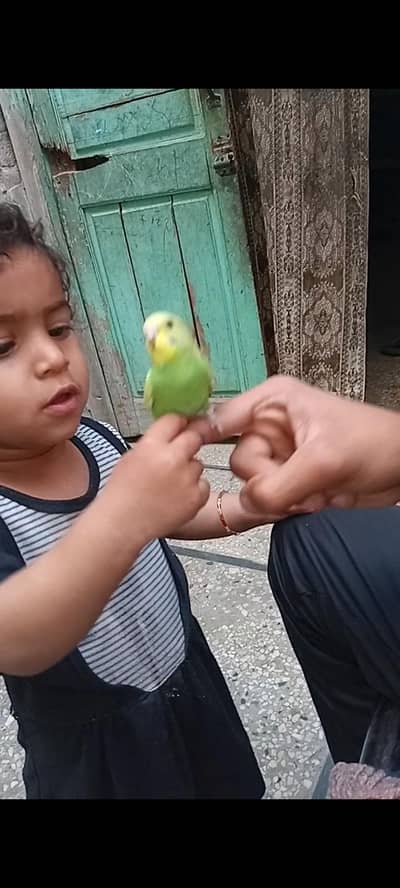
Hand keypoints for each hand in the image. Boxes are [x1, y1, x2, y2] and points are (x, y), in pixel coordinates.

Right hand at [106, 414, 209, 541]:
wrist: (122, 524)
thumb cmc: (122, 493)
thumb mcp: (132, 456)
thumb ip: (155, 441)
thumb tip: (175, 431)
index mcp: (151, 445)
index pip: (175, 419)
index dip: (180, 422)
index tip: (184, 425)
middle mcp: (172, 458)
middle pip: (194, 436)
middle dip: (190, 442)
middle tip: (182, 452)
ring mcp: (187, 478)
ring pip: (198, 463)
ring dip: (189, 470)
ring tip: (170, 485)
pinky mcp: (197, 497)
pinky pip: (203, 485)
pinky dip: (194, 490)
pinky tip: (176, 498)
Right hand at [209, 376, 399, 514]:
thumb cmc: (373, 445)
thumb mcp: (322, 462)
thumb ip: (277, 485)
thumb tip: (246, 504)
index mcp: (273, 402)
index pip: (222, 417)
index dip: (203, 436)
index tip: (189, 453)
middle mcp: (270, 425)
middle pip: (240, 462)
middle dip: (269, 481)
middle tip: (301, 486)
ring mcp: (280, 454)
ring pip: (254, 486)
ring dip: (284, 498)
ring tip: (316, 493)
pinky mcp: (290, 479)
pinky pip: (270, 500)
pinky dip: (290, 506)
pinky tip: (316, 502)